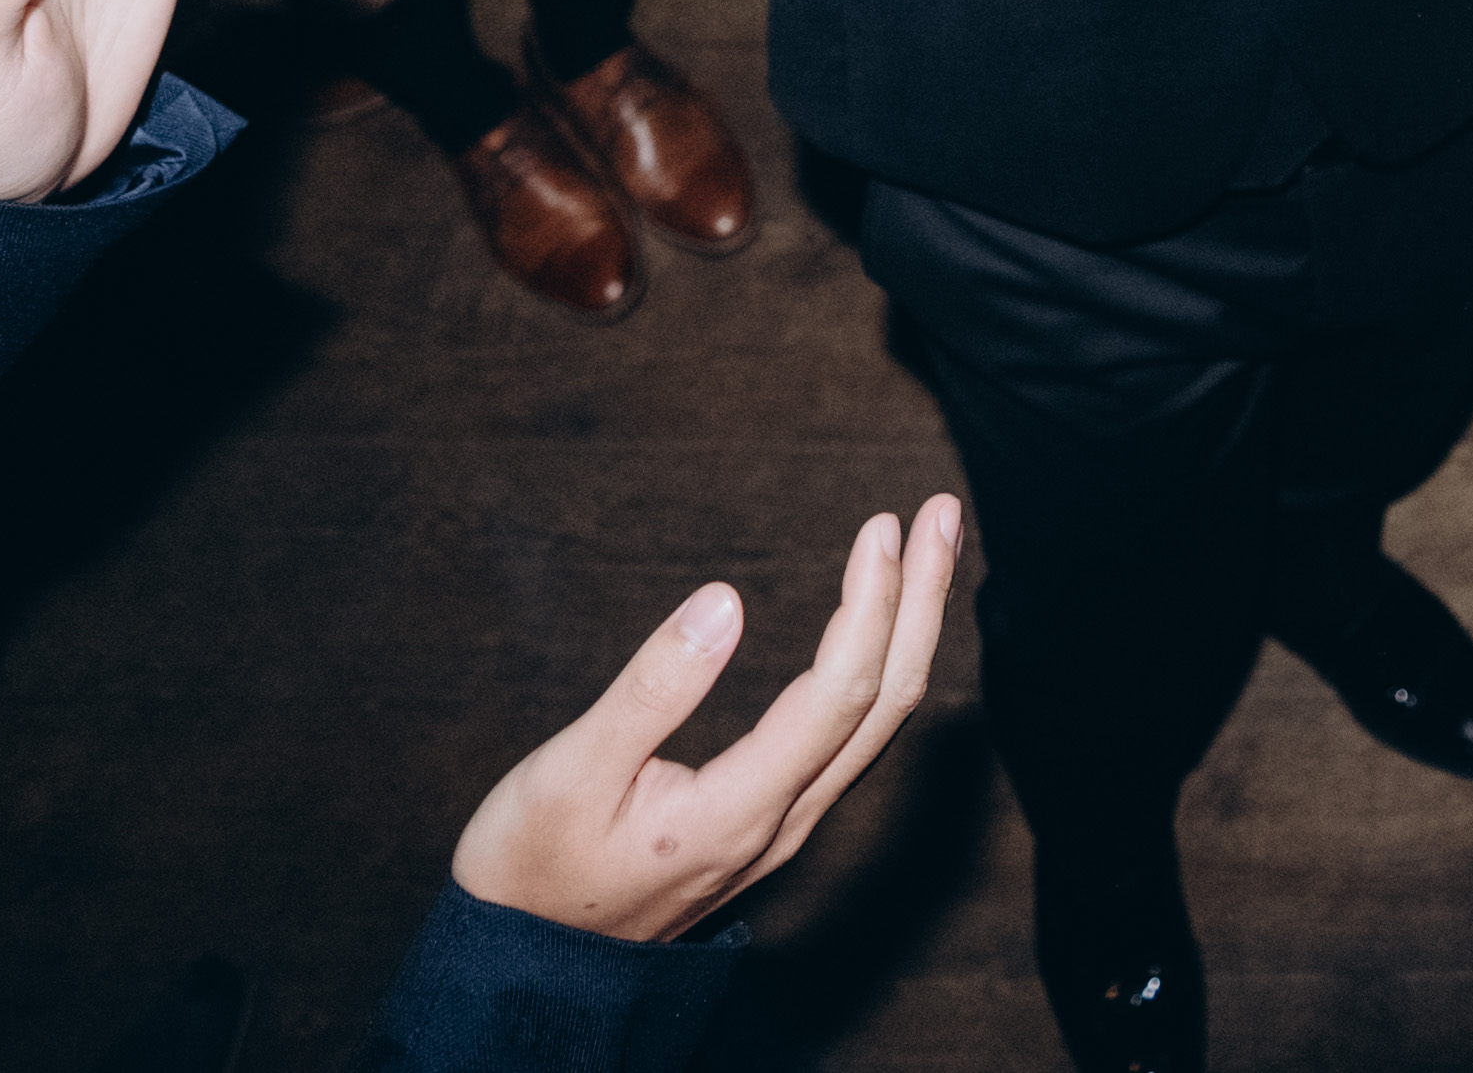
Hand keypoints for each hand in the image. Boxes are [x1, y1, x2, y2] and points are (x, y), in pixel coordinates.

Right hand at [449, 502, 962, 940]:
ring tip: (932, 548)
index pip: (840, 694)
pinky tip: (885, 627)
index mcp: (739, 811)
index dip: (870, 605)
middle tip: (942, 512)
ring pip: (881, 721)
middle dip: (923, 602)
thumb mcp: (571, 772)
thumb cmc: (534, 865)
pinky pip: (856, 736)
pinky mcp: (776, 820)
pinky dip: (885, 666)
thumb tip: (724, 601)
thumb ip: (652, 689)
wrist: (530, 960)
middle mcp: (784, 822)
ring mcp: (787, 825)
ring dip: (914, 629)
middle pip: (888, 704)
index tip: (881, 527)